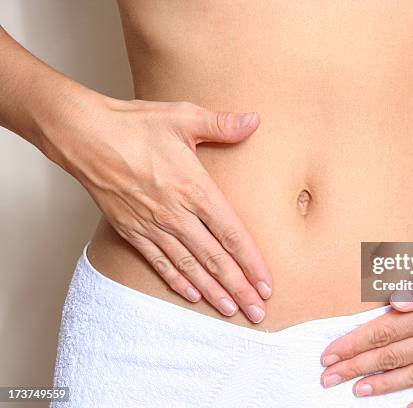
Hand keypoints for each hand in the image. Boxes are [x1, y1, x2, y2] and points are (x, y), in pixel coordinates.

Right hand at [48, 96, 271, 322]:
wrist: (83, 135)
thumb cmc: (135, 125)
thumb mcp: (183, 116)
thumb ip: (222, 124)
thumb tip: (255, 120)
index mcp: (195, 189)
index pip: (232, 234)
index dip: (252, 262)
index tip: (267, 285)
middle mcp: (177, 214)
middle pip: (215, 259)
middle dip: (239, 287)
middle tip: (258, 313)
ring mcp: (153, 225)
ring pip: (190, 266)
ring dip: (212, 291)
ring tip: (231, 311)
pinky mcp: (132, 230)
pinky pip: (158, 262)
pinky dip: (176, 281)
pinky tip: (191, 296)